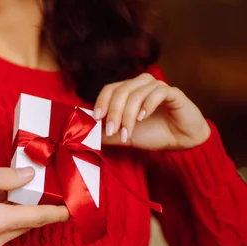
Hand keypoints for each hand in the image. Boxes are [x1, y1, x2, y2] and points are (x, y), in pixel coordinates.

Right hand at [0, 167, 69, 245]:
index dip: (60, 213)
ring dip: (19, 215)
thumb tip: (28, 176)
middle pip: (28, 225)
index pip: (39, 218)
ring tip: (15, 194)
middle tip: (46, 191)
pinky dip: (4, 221)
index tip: (75, 208)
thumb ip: (3, 177)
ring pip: (13, 230)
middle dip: (40, 210)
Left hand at [94, 73, 210, 149]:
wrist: (180, 140)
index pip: (110, 88)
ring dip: (128, 115)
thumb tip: (86, 132)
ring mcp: (157, 87)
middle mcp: (142, 85)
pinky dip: (147, 106)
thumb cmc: (152, 134)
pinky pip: (158, 93)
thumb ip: (105, 133)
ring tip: (126, 133)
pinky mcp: (173, 93)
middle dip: (113, 112)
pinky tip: (142, 118)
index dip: (101, 101)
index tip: (96, 117)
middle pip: (121, 91)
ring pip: (137, 94)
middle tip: (112, 131)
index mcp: (129, 91)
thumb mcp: (122, 136)